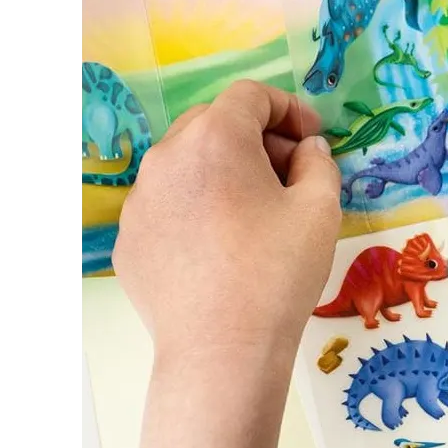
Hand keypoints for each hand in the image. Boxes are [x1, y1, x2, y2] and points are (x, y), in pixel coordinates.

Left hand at [112, 81, 342, 447]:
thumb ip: (319, 162)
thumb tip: (306, 149)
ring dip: (220, 173)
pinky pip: (166, 206)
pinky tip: (220, 249)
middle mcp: (166, 157)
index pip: (250, 96)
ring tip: (253, 214)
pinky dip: (194, 210)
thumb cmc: (276, 274)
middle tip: (288, 174)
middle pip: (212, 124)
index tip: (311, 137)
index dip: (288, 109)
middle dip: (254, 138)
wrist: (220, 351)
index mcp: (215, 138)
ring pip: (184, 165)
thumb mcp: (320, 209)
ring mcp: (139, 200)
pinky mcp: (127, 239)